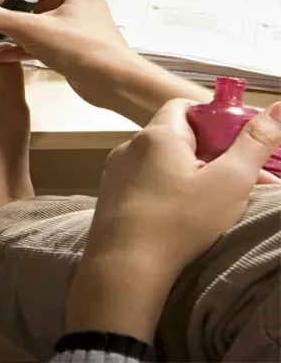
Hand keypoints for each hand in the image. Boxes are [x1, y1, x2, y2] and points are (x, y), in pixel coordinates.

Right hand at [0, 0, 210, 125]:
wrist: (115, 82)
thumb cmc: (83, 50)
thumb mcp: (34, 31)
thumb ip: (1, 20)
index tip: (0, 19)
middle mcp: (72, 5)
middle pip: (28, 3)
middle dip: (9, 18)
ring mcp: (71, 28)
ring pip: (32, 25)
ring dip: (12, 34)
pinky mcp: (69, 48)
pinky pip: (39, 42)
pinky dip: (20, 47)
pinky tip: (0, 56)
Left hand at [65, 99, 280, 341]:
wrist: (124, 267)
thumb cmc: (178, 222)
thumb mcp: (230, 180)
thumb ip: (255, 143)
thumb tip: (278, 108)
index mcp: (158, 135)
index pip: (186, 107)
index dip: (215, 118)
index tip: (238, 142)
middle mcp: (130, 148)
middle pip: (176, 137)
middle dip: (210, 153)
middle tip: (238, 179)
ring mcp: (115, 174)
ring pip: (161, 164)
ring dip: (190, 176)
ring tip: (215, 203)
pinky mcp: (110, 199)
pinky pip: (144, 185)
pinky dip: (166, 192)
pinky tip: (182, 217)